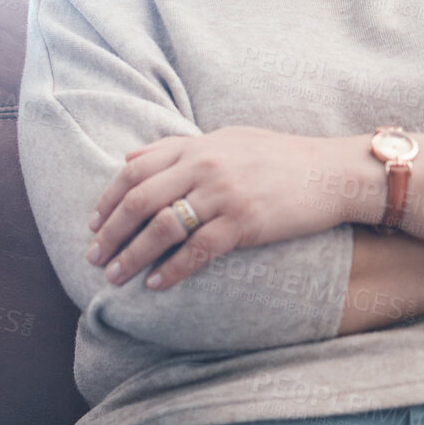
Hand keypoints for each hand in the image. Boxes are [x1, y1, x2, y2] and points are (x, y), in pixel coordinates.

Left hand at [87, 126, 364, 290]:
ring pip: (162, 228)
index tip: (93, 225)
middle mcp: (204, 167)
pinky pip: (198, 250)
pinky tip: (156, 284)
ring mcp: (224, 194)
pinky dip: (172, 269)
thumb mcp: (224, 140)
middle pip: (140, 201)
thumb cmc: (277, 157)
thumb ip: (175, 147)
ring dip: (133, 256)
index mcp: (195, 147)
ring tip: (116, 277)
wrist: (330, 172)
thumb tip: (128, 158)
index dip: (107, 201)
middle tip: (94, 257)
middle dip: (111, 233)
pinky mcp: (245, 222)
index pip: (134, 172)